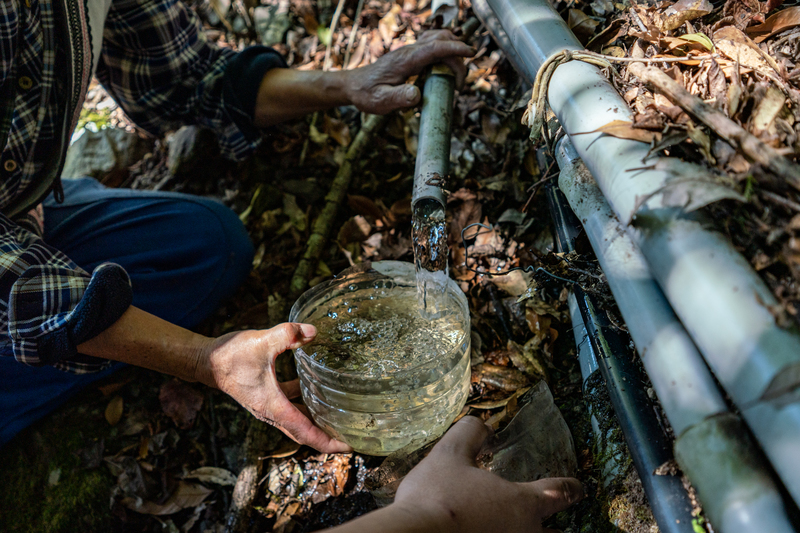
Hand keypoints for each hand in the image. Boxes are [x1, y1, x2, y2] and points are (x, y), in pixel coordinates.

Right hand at [199, 322, 351, 453]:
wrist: (205, 361)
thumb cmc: (230, 356)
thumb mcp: (262, 342)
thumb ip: (288, 334)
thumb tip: (312, 331)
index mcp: (274, 408)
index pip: (306, 433)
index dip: (328, 442)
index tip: (349, 446)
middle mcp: (272, 413)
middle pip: (304, 434)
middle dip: (328, 438)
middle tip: (351, 436)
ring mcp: (268, 407)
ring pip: (297, 421)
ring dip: (316, 421)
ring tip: (338, 416)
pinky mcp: (265, 397)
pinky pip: (289, 406)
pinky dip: (303, 403)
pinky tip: (314, 387)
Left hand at [343, 30, 474, 114]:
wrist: (354, 86)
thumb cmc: (367, 95)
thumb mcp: (381, 102)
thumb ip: (399, 98)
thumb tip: (418, 95)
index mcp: (405, 60)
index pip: (434, 47)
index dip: (454, 49)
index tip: (470, 53)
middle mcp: (409, 51)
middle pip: (441, 40)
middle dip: (457, 57)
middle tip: (458, 85)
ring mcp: (410, 51)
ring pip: (438, 39)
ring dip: (452, 51)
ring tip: (456, 77)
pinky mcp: (411, 55)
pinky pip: (432, 46)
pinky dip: (445, 51)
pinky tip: (445, 68)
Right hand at [393, 416, 583, 532]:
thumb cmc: (436, 497)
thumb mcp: (449, 454)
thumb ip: (469, 435)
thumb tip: (481, 425)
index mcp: (521, 503)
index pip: (558, 492)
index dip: (571, 487)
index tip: (577, 487)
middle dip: (555, 529)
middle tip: (558, 527)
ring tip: (521, 530)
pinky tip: (486, 532)